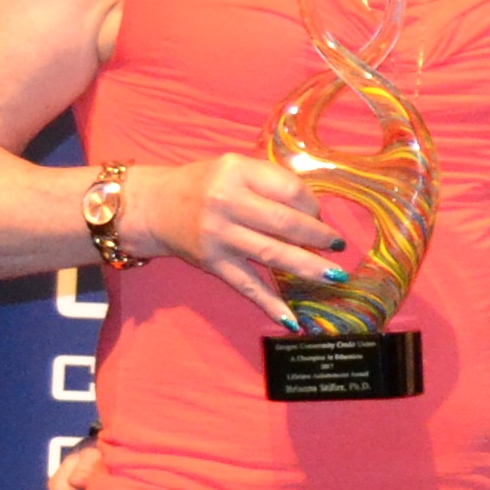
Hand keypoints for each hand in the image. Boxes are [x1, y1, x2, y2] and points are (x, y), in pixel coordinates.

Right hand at [127, 152, 348, 323]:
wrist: (152, 206)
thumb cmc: (204, 186)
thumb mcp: (234, 169)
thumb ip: (270, 184)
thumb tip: (316, 215)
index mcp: (237, 172)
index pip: (289, 189)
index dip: (311, 205)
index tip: (318, 215)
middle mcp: (227, 202)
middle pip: (284, 223)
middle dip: (318, 237)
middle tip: (338, 247)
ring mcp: (219, 235)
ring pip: (273, 254)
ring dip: (308, 267)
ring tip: (335, 275)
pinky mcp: (213, 263)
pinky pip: (247, 285)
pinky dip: (270, 304)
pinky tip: (292, 320)